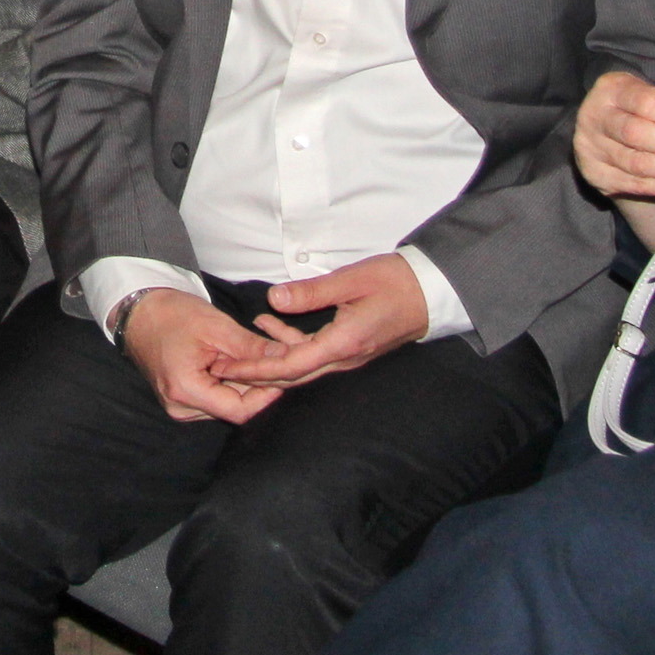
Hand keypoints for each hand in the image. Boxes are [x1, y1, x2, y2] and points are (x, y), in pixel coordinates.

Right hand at [119, 289, 282, 423]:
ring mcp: (179, 406)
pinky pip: (216, 398)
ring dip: (244, 383)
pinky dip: (230, 382)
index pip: (239, 410)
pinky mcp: (182, 400)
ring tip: (253, 356)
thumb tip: (288, 358)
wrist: (140, 312)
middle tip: (275, 361)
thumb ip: (252, 347)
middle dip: (258, 386)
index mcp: (185, 390)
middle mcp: (180, 407)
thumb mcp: (216, 326)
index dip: (266, 394)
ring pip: (227, 403)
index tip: (285, 373)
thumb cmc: (172, 314)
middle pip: (234, 408)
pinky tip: (234, 361)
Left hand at [230, 252, 432, 389]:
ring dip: (271, 355)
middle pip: (292, 374)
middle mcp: (345, 357)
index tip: (228, 368)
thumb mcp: (351, 280)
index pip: (291, 366)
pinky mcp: (351, 347)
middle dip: (256, 373)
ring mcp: (349, 355)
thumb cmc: (396, 282)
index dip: (256, 370)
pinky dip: (290, 342)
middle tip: (222, 366)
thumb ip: (312, 293)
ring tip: (242, 338)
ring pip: (302, 365)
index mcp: (343, 343)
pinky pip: (315, 353)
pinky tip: (272, 322)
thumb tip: (274, 300)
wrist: (432, 291)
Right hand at [575, 68, 654, 201]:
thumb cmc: (634, 111)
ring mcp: (591, 148)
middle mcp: (594, 116)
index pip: (647, 102)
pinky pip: (636, 185)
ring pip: (637, 164)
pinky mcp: (595, 175)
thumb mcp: (653, 99)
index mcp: (611, 89)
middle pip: (637, 134)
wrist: (602, 131)